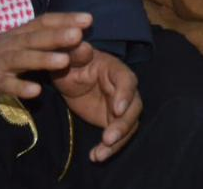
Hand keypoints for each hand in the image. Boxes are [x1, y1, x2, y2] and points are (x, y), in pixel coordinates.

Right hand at [0, 12, 90, 112]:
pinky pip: (6, 84)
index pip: (45, 22)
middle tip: (78, 35)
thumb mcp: (23, 46)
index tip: (88, 19)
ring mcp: (1, 62)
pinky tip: (35, 91)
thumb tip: (79, 35)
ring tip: (64, 61)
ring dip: (43, 59)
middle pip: (36, 38)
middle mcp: (12, 44)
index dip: (65, 19)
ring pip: (23, 59)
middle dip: (57, 36)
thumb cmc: (2, 59)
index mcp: (22, 33)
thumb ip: (46, 41)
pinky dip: (20, 87)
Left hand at [53, 47, 143, 162]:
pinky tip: (95, 156)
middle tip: (109, 138)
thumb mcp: (70, 58)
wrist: (69, 73)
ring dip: (117, 141)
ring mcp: (120, 106)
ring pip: (128, 124)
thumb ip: (76, 53)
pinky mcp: (113, 120)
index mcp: (115, 70)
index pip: (127, 81)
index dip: (125, 95)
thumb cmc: (72, 62)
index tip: (116, 109)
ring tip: (100, 154)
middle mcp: (123, 89)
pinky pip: (117, 137)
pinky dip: (108, 149)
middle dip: (123, 124)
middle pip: (133, 107)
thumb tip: (82, 45)